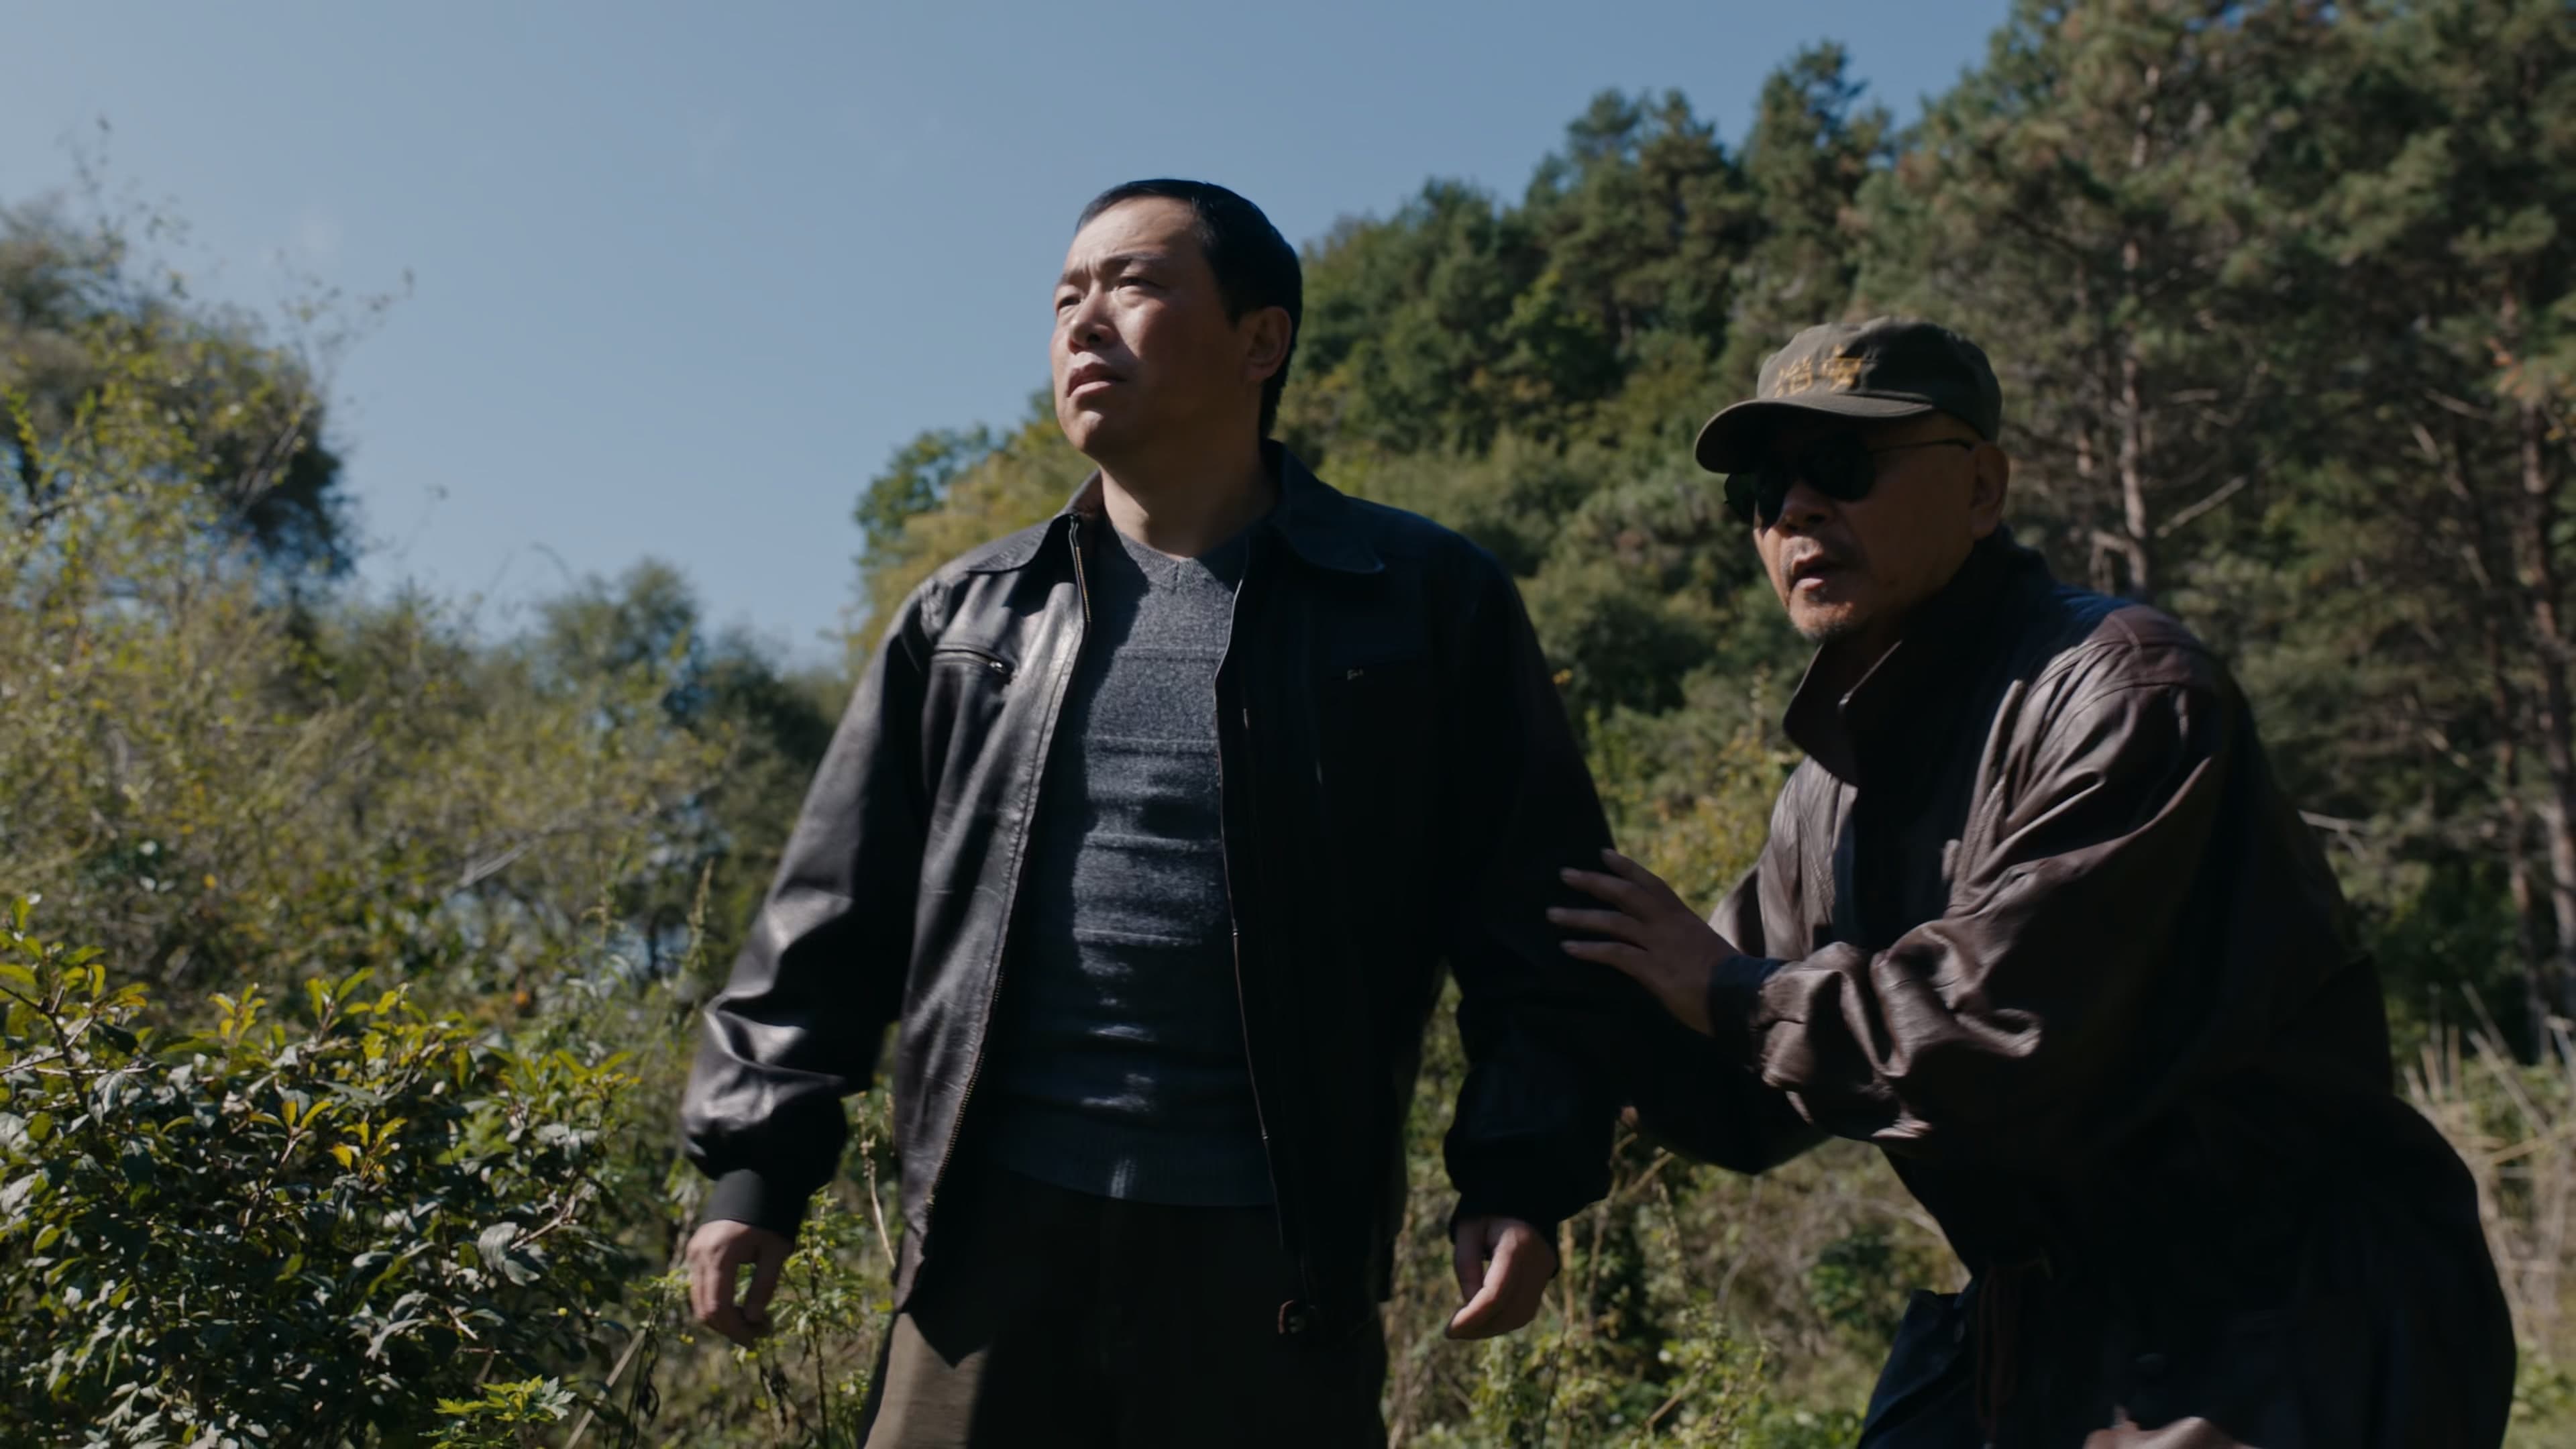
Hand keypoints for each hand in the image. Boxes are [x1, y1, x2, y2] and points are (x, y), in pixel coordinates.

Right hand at [686, 1218, 791, 1346]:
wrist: (754, 1183)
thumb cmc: (772, 1217)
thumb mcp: (777, 1251)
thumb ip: (764, 1286)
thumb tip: (754, 1321)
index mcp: (719, 1255)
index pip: (718, 1308)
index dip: (736, 1330)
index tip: (759, 1338)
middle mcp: (699, 1256)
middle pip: (704, 1310)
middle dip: (730, 1328)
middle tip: (760, 1333)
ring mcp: (693, 1253)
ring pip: (699, 1301)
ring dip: (723, 1318)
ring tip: (754, 1321)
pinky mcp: (695, 1252)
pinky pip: (701, 1287)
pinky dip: (717, 1302)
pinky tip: (741, 1306)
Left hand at [1447, 1215, 1557, 1339]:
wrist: (1520, 1202)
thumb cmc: (1487, 1214)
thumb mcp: (1467, 1231)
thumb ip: (1466, 1266)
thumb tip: (1470, 1305)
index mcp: (1517, 1245)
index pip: (1496, 1293)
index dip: (1472, 1317)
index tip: (1450, 1331)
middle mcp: (1537, 1262)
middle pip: (1510, 1310)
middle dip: (1480, 1327)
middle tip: (1453, 1332)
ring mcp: (1545, 1272)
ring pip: (1520, 1315)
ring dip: (1491, 1327)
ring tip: (1466, 1328)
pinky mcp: (1545, 1278)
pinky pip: (1525, 1310)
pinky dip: (1503, 1320)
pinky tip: (1483, 1319)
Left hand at [1551, 848, 1736, 1036]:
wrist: (1746, 1000)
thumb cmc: (1732, 984)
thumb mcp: (1709, 954)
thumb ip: (1686, 946)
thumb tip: (1672, 951)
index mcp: (1684, 919)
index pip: (1652, 884)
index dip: (1627, 867)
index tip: (1603, 853)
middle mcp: (1669, 925)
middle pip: (1626, 893)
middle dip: (1594, 882)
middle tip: (1565, 874)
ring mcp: (1660, 945)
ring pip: (1613, 921)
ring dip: (1579, 916)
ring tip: (1552, 914)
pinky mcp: (1653, 969)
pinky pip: (1614, 953)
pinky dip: (1589, 949)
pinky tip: (1568, 948)